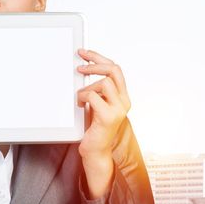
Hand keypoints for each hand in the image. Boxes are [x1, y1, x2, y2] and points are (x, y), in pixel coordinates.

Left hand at [75, 48, 130, 197]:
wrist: (96, 150)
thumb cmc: (95, 127)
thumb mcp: (98, 103)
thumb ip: (97, 89)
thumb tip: (85, 68)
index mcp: (123, 96)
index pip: (115, 69)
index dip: (99, 58)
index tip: (85, 53)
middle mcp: (124, 101)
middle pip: (113, 69)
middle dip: (95, 63)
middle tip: (80, 65)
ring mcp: (118, 109)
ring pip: (103, 82)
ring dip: (87, 87)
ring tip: (81, 98)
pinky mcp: (108, 117)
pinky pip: (92, 96)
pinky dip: (82, 97)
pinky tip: (80, 105)